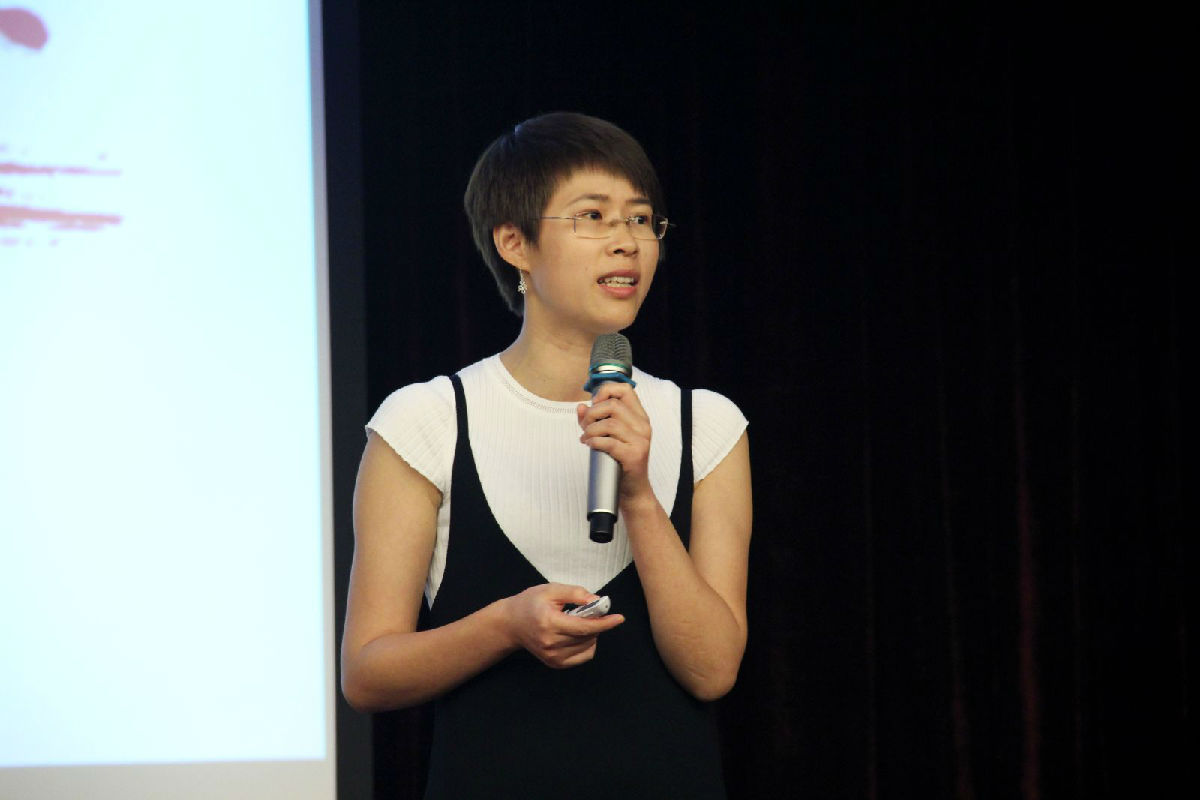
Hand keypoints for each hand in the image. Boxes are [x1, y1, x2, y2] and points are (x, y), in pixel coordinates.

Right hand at [501, 583, 624, 668]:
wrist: (511, 624)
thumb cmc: (531, 603)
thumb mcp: (551, 590)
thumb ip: (575, 593)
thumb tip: (597, 600)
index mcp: (549, 622)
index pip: (584, 627)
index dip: (604, 623)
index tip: (619, 618)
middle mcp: (550, 643)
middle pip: (587, 637)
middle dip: (597, 624)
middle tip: (592, 612)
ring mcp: (552, 656)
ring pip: (588, 647)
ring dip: (592, 634)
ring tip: (578, 622)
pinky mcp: (554, 663)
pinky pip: (583, 657)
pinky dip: (587, 645)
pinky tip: (578, 635)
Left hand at [577, 382, 653, 502]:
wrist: (633, 491)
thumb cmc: (620, 462)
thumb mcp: (608, 436)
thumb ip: (593, 420)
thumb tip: (580, 407)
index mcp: (639, 417)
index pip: (626, 390)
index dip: (606, 391)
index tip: (594, 403)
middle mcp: (643, 426)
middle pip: (613, 405)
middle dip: (592, 413)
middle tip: (585, 426)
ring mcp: (640, 441)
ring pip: (609, 423)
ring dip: (591, 430)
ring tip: (586, 438)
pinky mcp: (634, 455)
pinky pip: (609, 442)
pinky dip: (594, 442)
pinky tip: (590, 445)